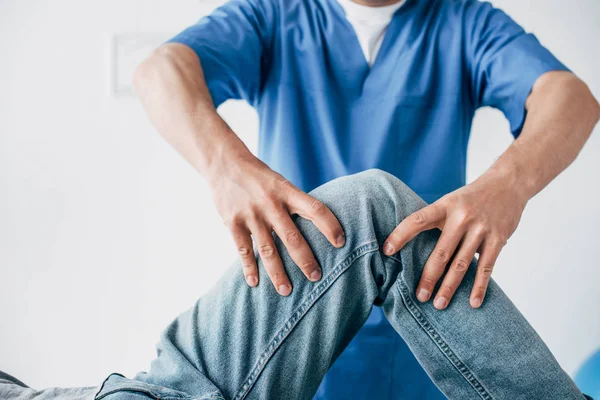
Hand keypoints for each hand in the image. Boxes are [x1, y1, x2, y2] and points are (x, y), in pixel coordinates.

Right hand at [209, 154, 344, 295]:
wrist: (225, 163)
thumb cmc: (260, 178)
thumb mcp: (280, 183)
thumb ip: (295, 204)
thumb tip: (319, 227)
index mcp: (287, 191)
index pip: (315, 209)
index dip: (330, 226)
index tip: (341, 243)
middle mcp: (270, 204)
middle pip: (292, 238)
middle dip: (306, 260)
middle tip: (316, 277)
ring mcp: (251, 215)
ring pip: (268, 250)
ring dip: (278, 273)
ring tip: (287, 291)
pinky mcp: (233, 223)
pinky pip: (243, 250)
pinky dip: (249, 268)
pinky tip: (255, 283)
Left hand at [383, 170, 528, 308]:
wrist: (508, 183)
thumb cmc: (471, 198)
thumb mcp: (450, 201)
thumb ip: (435, 221)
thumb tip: (410, 246)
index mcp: (444, 206)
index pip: (417, 220)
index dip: (401, 235)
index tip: (387, 251)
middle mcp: (461, 217)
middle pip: (441, 252)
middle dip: (429, 277)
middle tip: (419, 296)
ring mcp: (480, 228)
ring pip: (461, 263)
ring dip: (450, 286)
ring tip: (439, 304)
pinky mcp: (498, 238)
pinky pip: (486, 267)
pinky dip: (479, 287)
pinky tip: (472, 302)